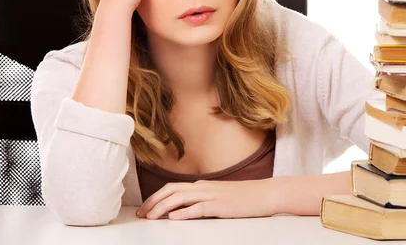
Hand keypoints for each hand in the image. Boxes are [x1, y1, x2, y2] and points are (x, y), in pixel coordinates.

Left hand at [136, 179, 277, 219]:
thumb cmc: (242, 197)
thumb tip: (181, 209)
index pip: (171, 188)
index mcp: (201, 186)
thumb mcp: (217, 196)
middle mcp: (203, 188)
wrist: (265, 194)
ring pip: (180, 198)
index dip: (155, 198)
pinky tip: (174, 218)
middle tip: (141, 215)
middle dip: (153, 202)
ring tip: (151, 217)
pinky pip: (199, 208)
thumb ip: (200, 200)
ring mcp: (211, 195)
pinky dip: (184, 212)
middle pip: (171, 191)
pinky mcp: (220, 206)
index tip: (144, 209)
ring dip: (163, 207)